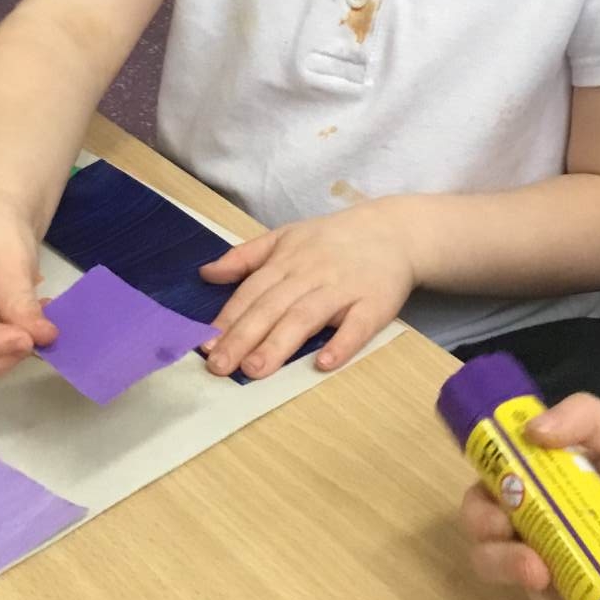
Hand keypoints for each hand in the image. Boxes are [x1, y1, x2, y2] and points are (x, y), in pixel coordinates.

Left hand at [198, 199, 414, 378]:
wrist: (395, 231)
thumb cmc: (333, 239)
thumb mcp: (286, 237)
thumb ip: (246, 256)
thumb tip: (206, 273)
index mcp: (287, 260)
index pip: (251, 292)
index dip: (228, 318)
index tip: (205, 344)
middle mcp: (310, 274)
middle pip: (272, 307)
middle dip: (243, 337)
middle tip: (219, 366)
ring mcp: (343, 289)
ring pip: (306, 316)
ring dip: (280, 343)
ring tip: (255, 369)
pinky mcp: (374, 303)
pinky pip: (357, 326)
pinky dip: (341, 344)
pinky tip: (323, 364)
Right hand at [460, 394, 599, 599]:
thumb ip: (588, 418)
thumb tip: (530, 430)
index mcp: (554, 478)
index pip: (495, 475)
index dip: (480, 478)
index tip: (490, 484)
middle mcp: (549, 523)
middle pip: (487, 527)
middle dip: (483, 531)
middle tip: (506, 532)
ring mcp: (565, 571)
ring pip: (508, 574)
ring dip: (507, 569)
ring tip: (538, 573)